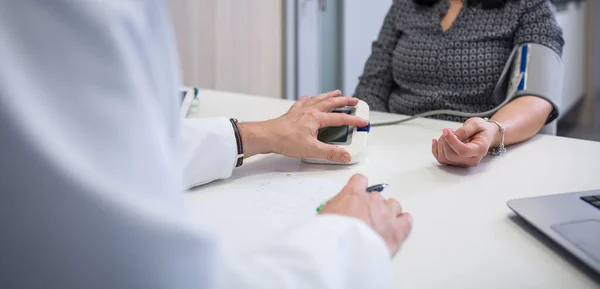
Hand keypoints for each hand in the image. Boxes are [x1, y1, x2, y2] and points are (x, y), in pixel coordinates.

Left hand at [239, 90, 368, 161]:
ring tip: (336, 93)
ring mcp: (300, 111)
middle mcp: (309, 111)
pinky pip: (302, 103)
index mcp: (316, 118)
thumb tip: (345, 155)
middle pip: (331, 103)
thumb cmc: (285, 141)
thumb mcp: (312, 149)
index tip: (363, 122)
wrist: (267, 136)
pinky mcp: (292, 114)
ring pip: (318, 100)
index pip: (340, 118)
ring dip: (329, 96)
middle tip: (354, 100)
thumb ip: (330, 153)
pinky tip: (307, 97)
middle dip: (344, 101)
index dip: (354, 120)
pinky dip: (307, 99)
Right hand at [319, 174, 412, 255]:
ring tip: (380, 223)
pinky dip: (402, 222)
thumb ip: (335, 207)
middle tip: (363, 218)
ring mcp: (387, 215)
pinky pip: (406, 220)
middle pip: (376, 196)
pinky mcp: (396, 232)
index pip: (360, 181)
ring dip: (388, 212)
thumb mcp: (324, 215)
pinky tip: (396, 227)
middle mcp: (372, 201)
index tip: (357, 195)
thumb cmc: (331, 234)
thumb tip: (339, 210)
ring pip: (393, 205)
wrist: (344, 251)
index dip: (358, 188)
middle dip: (371, 206)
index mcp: (353, 194)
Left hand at [431, 117, 499, 166]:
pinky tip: (436, 141)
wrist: (485, 136)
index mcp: (480, 150)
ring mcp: (463, 163)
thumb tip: (452, 136)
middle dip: (445, 140)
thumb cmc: (481, 130)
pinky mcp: (455, 162)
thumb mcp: (475, 124)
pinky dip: (436, 149)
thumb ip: (464, 130)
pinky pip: (441, 159)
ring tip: (447, 134)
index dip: (451, 140)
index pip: (463, 151)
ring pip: (444, 157)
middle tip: (449, 130)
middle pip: (450, 155)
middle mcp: (472, 160)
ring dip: (441, 144)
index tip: (446, 130)